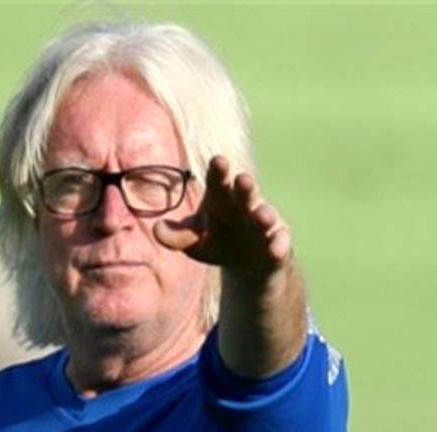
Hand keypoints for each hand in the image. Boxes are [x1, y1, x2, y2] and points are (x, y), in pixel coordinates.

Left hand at [153, 155, 292, 275]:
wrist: (247, 263)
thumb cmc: (217, 241)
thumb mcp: (193, 241)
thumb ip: (176, 236)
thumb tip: (156, 229)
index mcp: (222, 197)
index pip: (219, 180)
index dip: (219, 171)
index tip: (218, 161)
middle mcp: (245, 204)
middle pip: (245, 192)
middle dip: (245, 186)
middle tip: (243, 180)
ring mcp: (264, 222)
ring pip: (266, 214)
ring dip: (264, 214)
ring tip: (261, 216)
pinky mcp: (278, 241)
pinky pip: (280, 242)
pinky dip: (278, 245)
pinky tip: (275, 250)